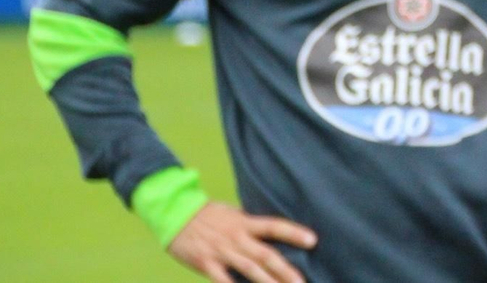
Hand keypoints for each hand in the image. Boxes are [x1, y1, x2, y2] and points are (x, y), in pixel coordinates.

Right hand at [168, 201, 317, 282]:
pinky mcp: (205, 263)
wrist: (173, 212)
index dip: (294, 233)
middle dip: (286, 271)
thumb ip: (248, 224)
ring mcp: (221, 251)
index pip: (274, 226)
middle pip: (266, 255)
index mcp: (244, 222)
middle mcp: (236, 237)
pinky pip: (222, 281)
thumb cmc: (205, 214)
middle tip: (302, 282)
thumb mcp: (231, 213)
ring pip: (249, 270)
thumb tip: (268, 231)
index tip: (313, 240)